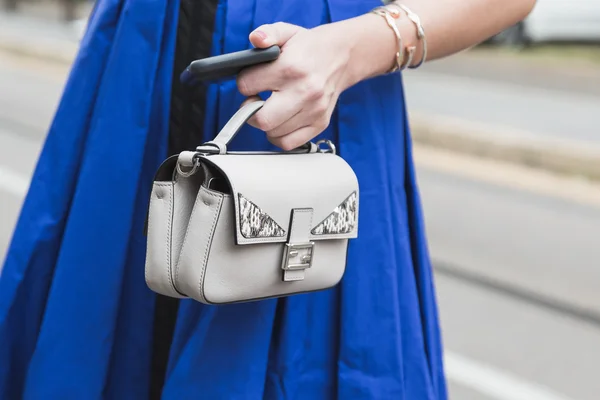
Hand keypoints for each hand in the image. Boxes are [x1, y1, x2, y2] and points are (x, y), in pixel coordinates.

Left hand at [237, 22, 352, 150]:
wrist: (343, 56)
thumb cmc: (310, 47)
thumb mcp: (286, 32)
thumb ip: (267, 33)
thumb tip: (256, 39)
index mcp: (291, 68)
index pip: (248, 85)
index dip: (244, 83)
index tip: (252, 80)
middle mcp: (304, 91)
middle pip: (262, 119)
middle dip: (250, 111)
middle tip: (255, 101)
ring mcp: (313, 110)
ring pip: (273, 133)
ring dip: (266, 123)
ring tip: (270, 108)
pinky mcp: (319, 123)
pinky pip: (289, 143)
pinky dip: (279, 137)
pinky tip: (279, 122)